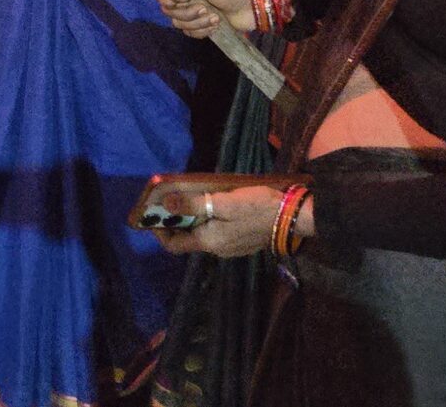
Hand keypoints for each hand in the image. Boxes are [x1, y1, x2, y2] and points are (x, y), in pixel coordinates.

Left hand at [151, 184, 293, 257]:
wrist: (292, 217)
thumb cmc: (257, 207)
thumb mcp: (223, 202)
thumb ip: (194, 203)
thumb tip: (166, 204)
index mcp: (209, 241)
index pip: (174, 245)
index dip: (159, 231)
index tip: (153, 214)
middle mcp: (217, 249)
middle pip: (187, 238)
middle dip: (176, 220)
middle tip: (170, 198)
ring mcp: (230, 247)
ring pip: (202, 234)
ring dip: (192, 218)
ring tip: (189, 196)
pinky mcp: (241, 241)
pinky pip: (216, 232)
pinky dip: (207, 219)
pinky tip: (212, 202)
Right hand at [152, 0, 255, 37]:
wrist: (251, 7)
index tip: (177, 1)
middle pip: (168, 10)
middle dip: (187, 12)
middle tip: (204, 8)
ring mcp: (190, 12)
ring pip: (179, 24)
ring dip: (198, 22)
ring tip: (215, 17)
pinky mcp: (199, 26)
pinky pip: (190, 33)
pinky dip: (203, 31)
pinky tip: (216, 24)